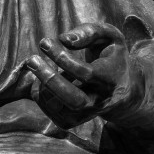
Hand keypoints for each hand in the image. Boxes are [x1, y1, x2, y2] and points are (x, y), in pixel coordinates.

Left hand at [21, 20, 147, 128]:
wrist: (121, 91)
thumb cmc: (111, 58)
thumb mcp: (110, 37)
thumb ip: (90, 32)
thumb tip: (64, 39)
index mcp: (111, 79)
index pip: (85, 73)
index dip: (62, 58)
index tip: (45, 42)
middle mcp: (100, 101)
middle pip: (72, 98)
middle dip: (49, 79)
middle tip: (32, 60)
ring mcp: (86, 114)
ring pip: (56, 105)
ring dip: (41, 83)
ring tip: (38, 65)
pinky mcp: (71, 121)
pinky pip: (48, 110)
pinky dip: (39, 93)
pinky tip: (43, 79)